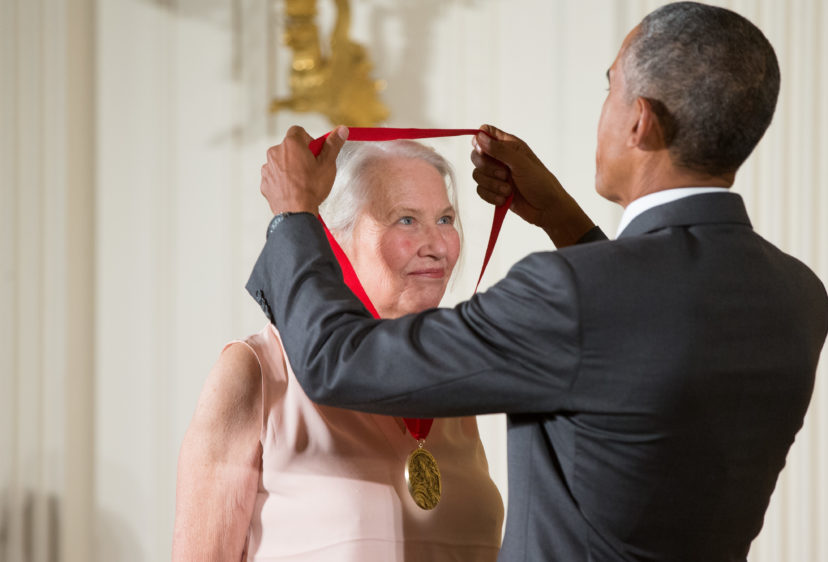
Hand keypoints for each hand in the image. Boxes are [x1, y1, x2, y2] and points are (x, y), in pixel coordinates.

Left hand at [260, 125, 348, 215]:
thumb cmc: (312, 188)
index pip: (298, 131)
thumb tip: (341, 129)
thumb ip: (333, 144)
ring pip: (281, 162)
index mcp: (291, 144)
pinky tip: (292, 190)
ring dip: (290, 168)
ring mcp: (268, 168)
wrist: (296, 212)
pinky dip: (282, 180)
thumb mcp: (328, 164)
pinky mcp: (265, 182)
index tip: (315, 152)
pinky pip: (274, 176)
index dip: (308, 140)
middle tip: (311, 169)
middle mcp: (275, 152)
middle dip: (299, 155)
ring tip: (301, 182)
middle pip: (289, 147)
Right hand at [471, 124, 594, 246]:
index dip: (480, 140)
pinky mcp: (494, 191)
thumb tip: (479, 137)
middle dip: (487, 168)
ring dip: (492, 185)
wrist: (546, 209)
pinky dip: (491, 196)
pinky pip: (480, 190)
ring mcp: (496, 175)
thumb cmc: (540, 182)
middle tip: (504, 175)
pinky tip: (505, 199)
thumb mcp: (520, 163)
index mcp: (509, 145)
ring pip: (477, 175)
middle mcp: (501, 159)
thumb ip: (499, 150)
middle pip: (476, 156)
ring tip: (508, 190)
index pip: (486, 133)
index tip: (484, 151)